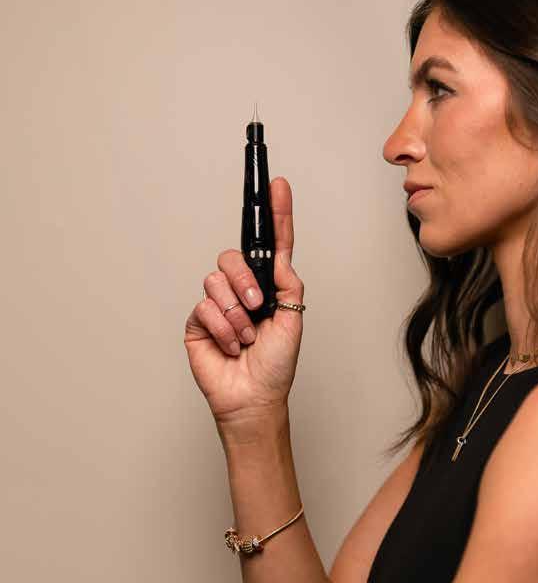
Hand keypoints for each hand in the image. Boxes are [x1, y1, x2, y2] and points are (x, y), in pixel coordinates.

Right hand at [184, 177, 302, 424]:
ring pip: (216, 282)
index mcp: (268, 287)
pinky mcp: (198, 322)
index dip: (276, 214)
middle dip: (245, 283)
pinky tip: (230, 346)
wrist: (253, 397)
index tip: (278, 185)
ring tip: (246, 338)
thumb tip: (280, 254)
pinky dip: (222, 328)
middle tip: (257, 308)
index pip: (270, 244)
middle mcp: (242, 291)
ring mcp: (218, 305)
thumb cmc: (276, 366)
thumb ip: (288, 281)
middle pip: (232, 258)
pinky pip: (204, 306)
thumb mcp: (294, 317)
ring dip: (236, 315)